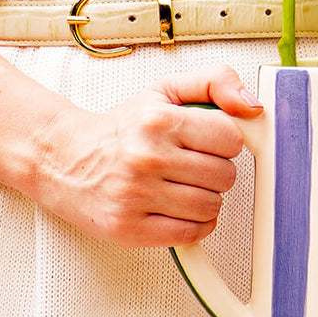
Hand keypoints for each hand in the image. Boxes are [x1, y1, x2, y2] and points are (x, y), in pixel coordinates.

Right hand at [27, 65, 262, 246]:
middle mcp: (146, 158)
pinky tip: (178, 209)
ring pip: (212, 206)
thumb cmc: (124, 127)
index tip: (208, 142)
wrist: (64, 160)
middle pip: (224, 176)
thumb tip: (253, 107)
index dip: (225, 142)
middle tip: (193, 165)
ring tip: (182, 186)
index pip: (230, 138)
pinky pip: (192, 233)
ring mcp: (135, 196)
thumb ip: (215, 82)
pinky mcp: (129, 229)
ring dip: (206, 198)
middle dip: (216, 171)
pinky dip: (195, 224)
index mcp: (158, 121)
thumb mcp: (167, 91)